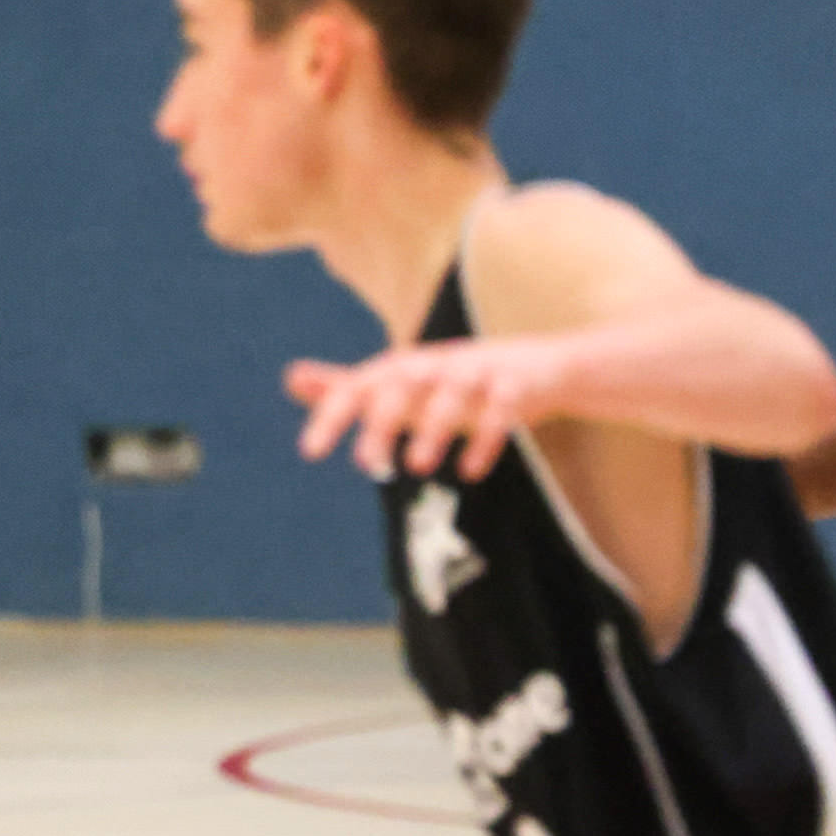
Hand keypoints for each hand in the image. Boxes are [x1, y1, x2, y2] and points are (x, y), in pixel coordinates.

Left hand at [287, 336, 573, 480]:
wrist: (545, 368)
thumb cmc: (456, 382)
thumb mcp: (400, 387)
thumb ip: (348, 387)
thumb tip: (290, 377)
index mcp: (404, 367)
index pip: (359, 386)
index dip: (332, 414)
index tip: (309, 452)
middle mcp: (437, 364)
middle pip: (404, 383)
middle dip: (382, 421)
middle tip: (364, 465)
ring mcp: (479, 370)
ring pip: (454, 392)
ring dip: (435, 428)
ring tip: (418, 467)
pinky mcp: (518, 383)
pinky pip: (503, 406)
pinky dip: (488, 436)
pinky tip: (471, 471)